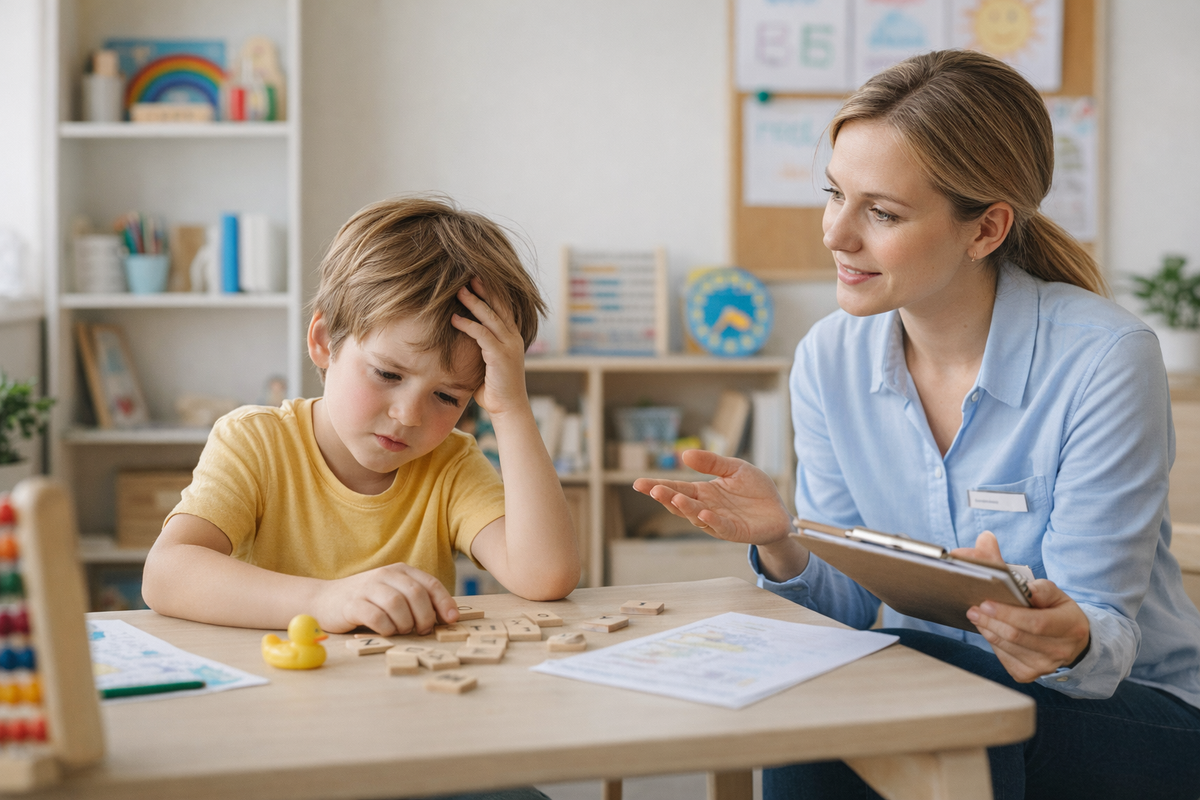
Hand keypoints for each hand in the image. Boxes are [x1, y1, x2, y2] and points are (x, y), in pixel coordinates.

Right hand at [312, 563, 459, 635]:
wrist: (324, 599)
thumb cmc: (367, 600)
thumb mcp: (393, 593)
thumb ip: (416, 600)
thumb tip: (445, 617)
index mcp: (400, 571)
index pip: (430, 584)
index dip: (444, 603)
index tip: (452, 620)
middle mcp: (385, 575)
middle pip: (416, 594)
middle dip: (425, 616)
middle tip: (422, 630)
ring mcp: (367, 588)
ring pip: (397, 605)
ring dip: (405, 623)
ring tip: (402, 630)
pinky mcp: (352, 604)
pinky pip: (377, 617)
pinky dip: (386, 628)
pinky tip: (386, 631)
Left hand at [451, 278, 528, 417]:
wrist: (509, 407)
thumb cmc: (495, 387)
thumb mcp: (489, 361)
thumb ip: (482, 346)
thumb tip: (464, 338)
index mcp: (512, 336)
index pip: (504, 307)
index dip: (492, 291)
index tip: (477, 278)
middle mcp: (513, 337)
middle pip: (500, 305)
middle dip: (485, 289)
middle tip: (469, 274)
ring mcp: (509, 345)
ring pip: (491, 317)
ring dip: (474, 302)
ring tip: (459, 291)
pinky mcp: (500, 356)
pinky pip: (482, 335)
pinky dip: (468, 325)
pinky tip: (454, 319)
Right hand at [632, 449, 792, 546]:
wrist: (778, 511)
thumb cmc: (755, 490)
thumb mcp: (734, 468)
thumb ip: (712, 462)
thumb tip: (685, 454)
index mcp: (703, 492)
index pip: (676, 488)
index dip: (657, 486)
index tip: (639, 483)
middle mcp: (705, 507)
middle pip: (680, 503)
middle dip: (664, 497)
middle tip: (652, 489)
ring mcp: (718, 521)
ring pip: (695, 516)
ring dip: (685, 508)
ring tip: (674, 498)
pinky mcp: (735, 531)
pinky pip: (720, 526)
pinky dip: (711, 520)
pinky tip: (704, 512)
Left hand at [954, 532, 1090, 681]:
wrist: (1073, 642)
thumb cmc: (1058, 611)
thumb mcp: (1051, 591)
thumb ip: (1026, 576)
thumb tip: (989, 546)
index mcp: (1070, 626)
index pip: (1035, 623)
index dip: (1007, 614)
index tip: (986, 602)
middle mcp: (1059, 650)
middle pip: (1016, 637)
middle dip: (990, 621)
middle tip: (973, 607)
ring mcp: (1044, 667)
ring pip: (1007, 648)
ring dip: (987, 630)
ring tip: (976, 614)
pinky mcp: (1029, 675)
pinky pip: (1004, 658)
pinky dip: (993, 642)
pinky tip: (989, 629)